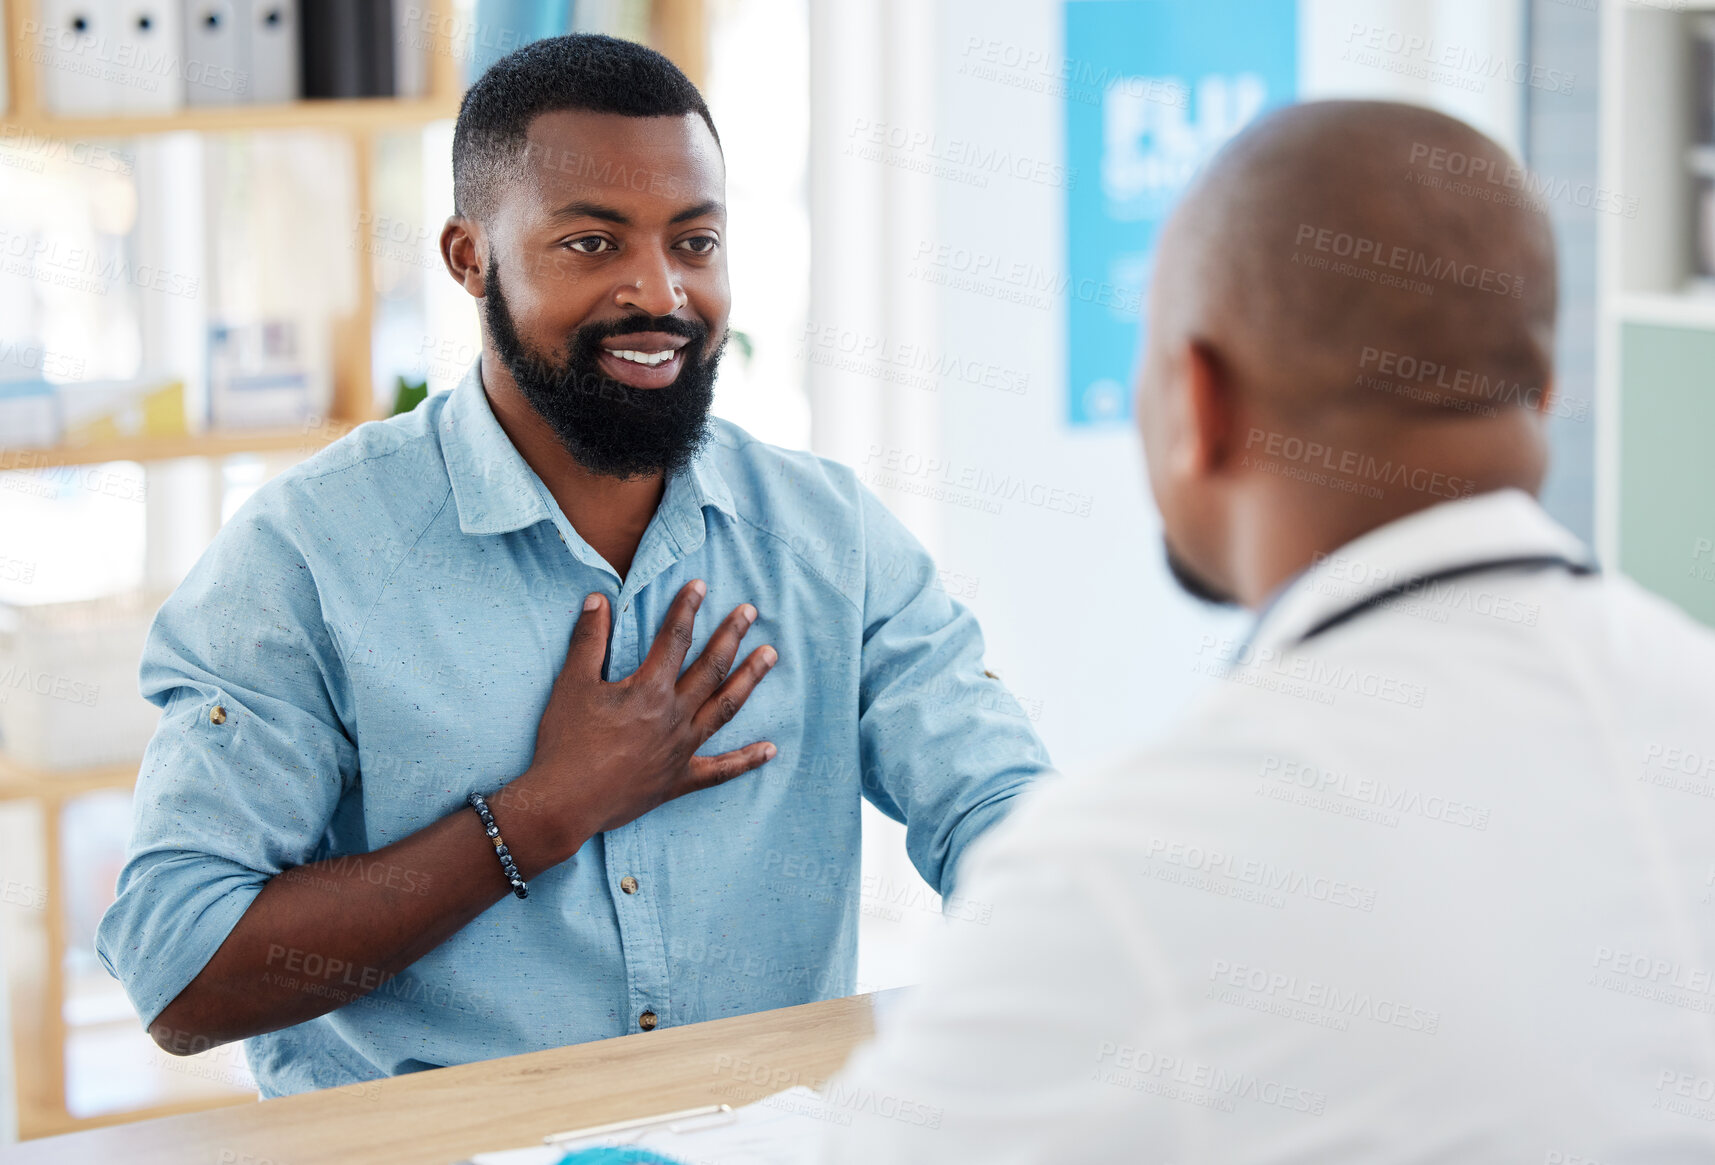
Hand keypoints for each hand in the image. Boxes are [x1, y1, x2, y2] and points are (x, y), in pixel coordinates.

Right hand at [507, 579, 777, 855]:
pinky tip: (770, 749)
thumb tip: (598, 598)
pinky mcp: (680, 780)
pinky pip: (721, 770)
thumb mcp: (571, 685)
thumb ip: (588, 640)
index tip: (700, 585)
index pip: (675, 639)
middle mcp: (674, 716)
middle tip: (750, 611)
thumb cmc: (565, 743)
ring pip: (725, 708)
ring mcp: (682, 749)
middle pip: (711, 668)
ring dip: (749, 680)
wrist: (563, 804)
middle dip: (731, 635)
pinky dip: (747, 760)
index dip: (687, 608)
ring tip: (770, 656)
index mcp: (649, 690)